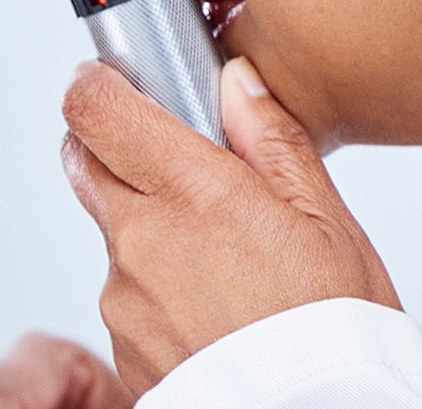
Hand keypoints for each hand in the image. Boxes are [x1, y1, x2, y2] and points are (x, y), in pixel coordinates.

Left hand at [61, 57, 399, 392]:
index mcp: (193, 193)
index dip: (97, 86)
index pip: (93, 108)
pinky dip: (154, 285)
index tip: (117, 81)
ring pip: (112, 230)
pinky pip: (124, 290)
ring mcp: (122, 293)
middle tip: (179, 167)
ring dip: (147, 226)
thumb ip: (273, 143)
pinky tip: (210, 304)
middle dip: (119, 149)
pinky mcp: (119, 339)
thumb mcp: (330, 225)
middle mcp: (141, 238)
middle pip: (87, 160)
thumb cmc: (334, 335)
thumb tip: (235, 82)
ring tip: (222, 260)